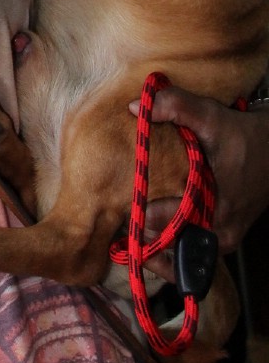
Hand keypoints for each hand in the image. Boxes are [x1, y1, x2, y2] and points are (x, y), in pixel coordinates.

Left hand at [131, 88, 268, 278]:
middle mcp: (221, 234)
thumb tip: (133, 106)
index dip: (136, 215)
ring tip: (130, 225)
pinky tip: (152, 232)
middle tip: (118, 215)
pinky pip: (192, 254)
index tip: (118, 202)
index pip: (163, 226)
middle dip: (141, 234)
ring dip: (154, 244)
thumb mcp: (211, 116)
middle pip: (168, 248)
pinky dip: (171, 246)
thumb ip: (176, 106)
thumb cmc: (244, 135)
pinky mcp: (225, 238)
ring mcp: (224, 240)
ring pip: (179, 256)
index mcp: (216, 211)